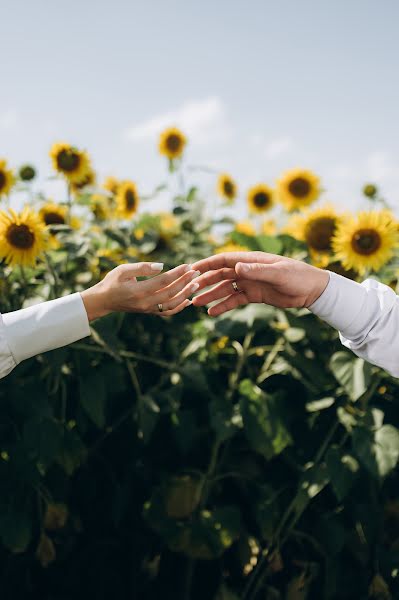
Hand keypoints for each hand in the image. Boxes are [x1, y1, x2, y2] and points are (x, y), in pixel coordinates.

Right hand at [81, 262, 199, 320]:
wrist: (104, 301)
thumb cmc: (112, 282)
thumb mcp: (123, 270)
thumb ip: (142, 267)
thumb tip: (162, 266)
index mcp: (138, 290)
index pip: (164, 281)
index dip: (177, 273)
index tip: (188, 265)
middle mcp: (145, 302)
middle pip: (171, 292)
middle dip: (186, 282)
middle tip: (196, 272)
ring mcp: (148, 309)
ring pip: (172, 303)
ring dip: (186, 294)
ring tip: (196, 284)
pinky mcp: (149, 312)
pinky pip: (168, 312)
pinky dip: (180, 307)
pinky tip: (188, 299)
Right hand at [191, 252, 328, 316]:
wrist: (312, 291)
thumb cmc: (298, 276)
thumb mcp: (278, 273)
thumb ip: (256, 271)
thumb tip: (236, 267)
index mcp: (251, 260)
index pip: (224, 260)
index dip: (207, 264)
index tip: (191, 270)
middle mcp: (248, 270)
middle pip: (221, 274)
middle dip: (205, 282)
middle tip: (190, 290)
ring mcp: (250, 283)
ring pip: (225, 288)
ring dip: (211, 295)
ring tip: (195, 303)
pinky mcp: (255, 295)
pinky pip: (235, 300)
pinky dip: (223, 305)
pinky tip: (212, 312)